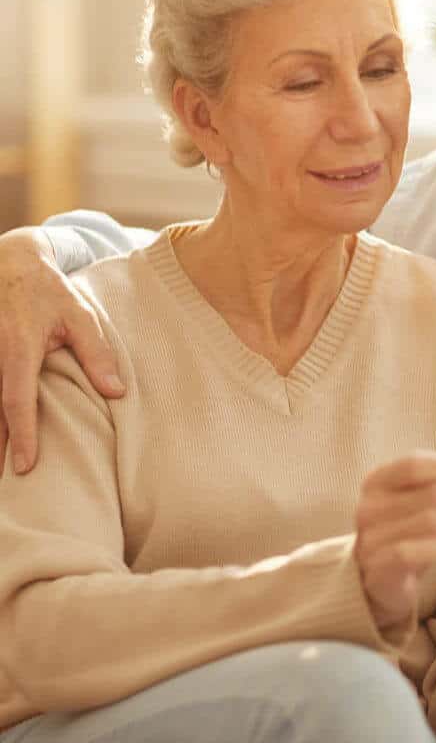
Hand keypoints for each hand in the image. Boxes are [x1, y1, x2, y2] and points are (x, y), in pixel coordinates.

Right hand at [0, 228, 124, 476]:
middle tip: (7, 480)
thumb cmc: (50, 292)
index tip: (24, 465)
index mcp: (19, 346)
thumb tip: (117, 393)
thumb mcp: (80, 315)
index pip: (18, 400)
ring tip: (0, 464)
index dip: (22, 434)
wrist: (12, 262)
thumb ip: (97, 354)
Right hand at [355, 450, 435, 631]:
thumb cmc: (406, 532)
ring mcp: (371, 537)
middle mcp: (370, 505)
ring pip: (427, 521)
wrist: (377, 580)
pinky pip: (410, 553)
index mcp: (379, 479)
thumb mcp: (418, 501)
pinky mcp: (377, 567)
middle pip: (430, 492)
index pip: (417, 463)